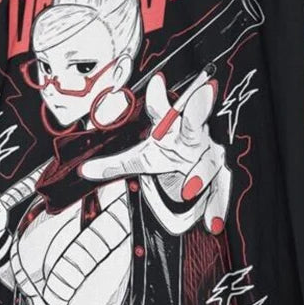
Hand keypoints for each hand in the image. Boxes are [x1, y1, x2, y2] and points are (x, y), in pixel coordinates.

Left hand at [80, 73, 230, 232]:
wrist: (195, 167)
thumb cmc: (167, 156)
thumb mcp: (141, 159)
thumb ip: (114, 165)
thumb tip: (83, 171)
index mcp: (171, 128)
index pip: (162, 110)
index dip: (158, 96)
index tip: (156, 80)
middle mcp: (193, 137)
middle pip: (195, 123)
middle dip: (198, 109)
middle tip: (203, 93)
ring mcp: (209, 156)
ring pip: (207, 162)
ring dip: (199, 174)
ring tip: (190, 188)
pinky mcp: (219, 179)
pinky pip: (219, 193)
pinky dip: (216, 208)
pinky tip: (212, 224)